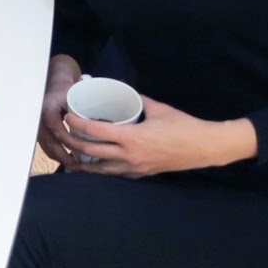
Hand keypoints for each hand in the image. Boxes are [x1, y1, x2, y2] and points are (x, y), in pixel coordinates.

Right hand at [36, 54, 81, 166]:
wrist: (54, 87)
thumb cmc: (67, 91)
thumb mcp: (76, 97)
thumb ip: (86, 111)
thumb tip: (107, 125)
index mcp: (49, 110)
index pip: (59, 131)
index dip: (70, 143)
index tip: (81, 151)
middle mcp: (39, 119)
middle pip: (50, 143)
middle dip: (63, 156)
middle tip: (76, 165)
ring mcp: (37, 126)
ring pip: (47, 147)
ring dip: (59, 157)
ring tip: (73, 164)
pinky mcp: (38, 130)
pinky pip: (45, 146)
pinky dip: (55, 153)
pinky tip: (65, 158)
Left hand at [65, 95, 257, 177]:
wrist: (205, 147)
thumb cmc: (184, 126)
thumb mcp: (158, 109)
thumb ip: (139, 100)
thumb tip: (125, 92)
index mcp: (132, 137)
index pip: (96, 130)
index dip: (78, 124)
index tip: (68, 117)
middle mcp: (130, 155)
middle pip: (92, 151)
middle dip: (74, 144)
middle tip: (62, 137)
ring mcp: (135, 167)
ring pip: (102, 169)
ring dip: (84, 165)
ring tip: (69, 163)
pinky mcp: (142, 174)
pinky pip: (117, 174)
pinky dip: (103, 171)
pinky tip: (96, 169)